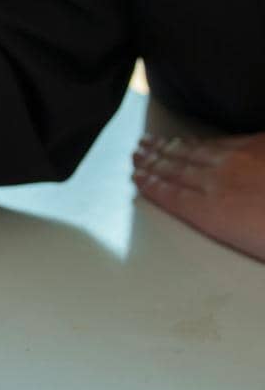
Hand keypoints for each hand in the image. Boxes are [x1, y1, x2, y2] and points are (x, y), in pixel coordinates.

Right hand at [133, 133, 264, 261]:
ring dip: (169, 148)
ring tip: (151, 142)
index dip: (151, 185)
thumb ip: (227, 234)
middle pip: (176, 171)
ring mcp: (238, 160)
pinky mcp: (258, 145)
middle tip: (136, 154)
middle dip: (152, 162)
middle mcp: (218, 182)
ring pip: (193, 153)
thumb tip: (217, 230)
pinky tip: (192, 140)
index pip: (171, 196)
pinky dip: (199, 141)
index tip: (137, 177)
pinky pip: (219, 141)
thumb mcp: (253, 249)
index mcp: (215, 213)